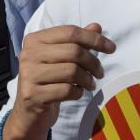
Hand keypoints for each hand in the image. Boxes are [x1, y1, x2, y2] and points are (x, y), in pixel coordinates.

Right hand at [6, 23, 114, 139]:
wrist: (29, 112)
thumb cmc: (49, 81)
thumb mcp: (62, 59)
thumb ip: (78, 42)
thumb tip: (97, 27)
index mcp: (35, 40)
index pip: (71, 32)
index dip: (95, 39)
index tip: (111, 48)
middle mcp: (28, 54)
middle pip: (74, 51)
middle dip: (94, 63)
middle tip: (100, 73)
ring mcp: (28, 75)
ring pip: (72, 71)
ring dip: (88, 79)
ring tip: (90, 84)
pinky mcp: (32, 95)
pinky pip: (67, 90)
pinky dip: (78, 92)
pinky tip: (76, 92)